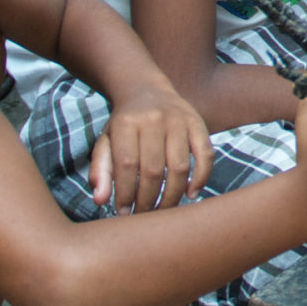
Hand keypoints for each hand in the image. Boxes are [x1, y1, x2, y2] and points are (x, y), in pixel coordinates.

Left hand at [88, 81, 211, 213]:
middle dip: (147, 200)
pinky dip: (201, 177)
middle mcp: (154, 119)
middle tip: (143, 216)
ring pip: (180, 167)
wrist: (146, 89)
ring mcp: (179, 120)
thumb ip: (101, 170)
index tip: (123, 213)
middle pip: (153, 170)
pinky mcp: (198, 123)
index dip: (125, 193)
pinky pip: (205, 154)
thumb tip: (101, 200)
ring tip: (162, 211)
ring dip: (172, 195)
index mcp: (127, 123)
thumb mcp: (105, 141)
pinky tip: (191, 194)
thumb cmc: (123, 124)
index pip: (126, 165)